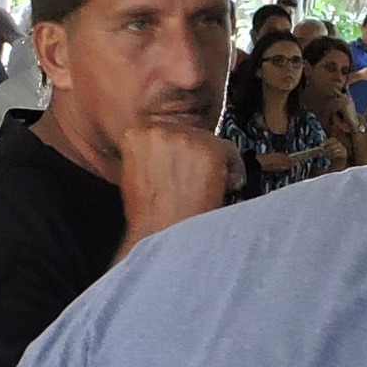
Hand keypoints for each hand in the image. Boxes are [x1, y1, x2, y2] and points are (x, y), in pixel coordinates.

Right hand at [115, 122, 237, 245]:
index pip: (163, 132)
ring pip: (210, 141)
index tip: (180, 165)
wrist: (162, 236)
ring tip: (203, 190)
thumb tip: (167, 154)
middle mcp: (160, 130)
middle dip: (194, 155)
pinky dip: (232, 171)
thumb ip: (149, 156)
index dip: (176, 152)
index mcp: (135, 135)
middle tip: (194, 182)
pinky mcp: (210, 149)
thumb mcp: (134, 177)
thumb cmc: (149, 217)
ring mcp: (186, 137)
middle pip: (188, 133)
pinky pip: (230, 151)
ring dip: (211, 163)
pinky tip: (219, 190)